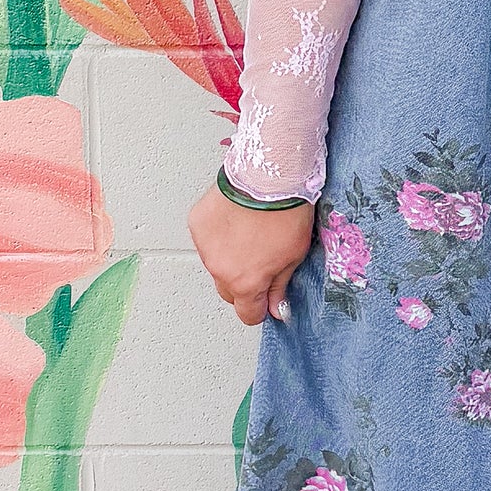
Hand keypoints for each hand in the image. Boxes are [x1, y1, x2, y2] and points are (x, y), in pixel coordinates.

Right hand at [188, 186, 316, 325]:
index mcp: (246, 283)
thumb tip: (277, 309)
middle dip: (243, 284)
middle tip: (260, 261)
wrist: (268, 176)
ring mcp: (205, 247)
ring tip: (248, 234)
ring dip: (228, 258)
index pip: (247, 314)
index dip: (259, 308)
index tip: (266, 299)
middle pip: (229, 291)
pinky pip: (206, 241)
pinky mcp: (197, 224)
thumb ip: (280, 286)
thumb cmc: (285, 212)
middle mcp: (220, 270)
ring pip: (215, 265)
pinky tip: (235, 221)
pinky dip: (218, 236)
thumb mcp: (294, 256)